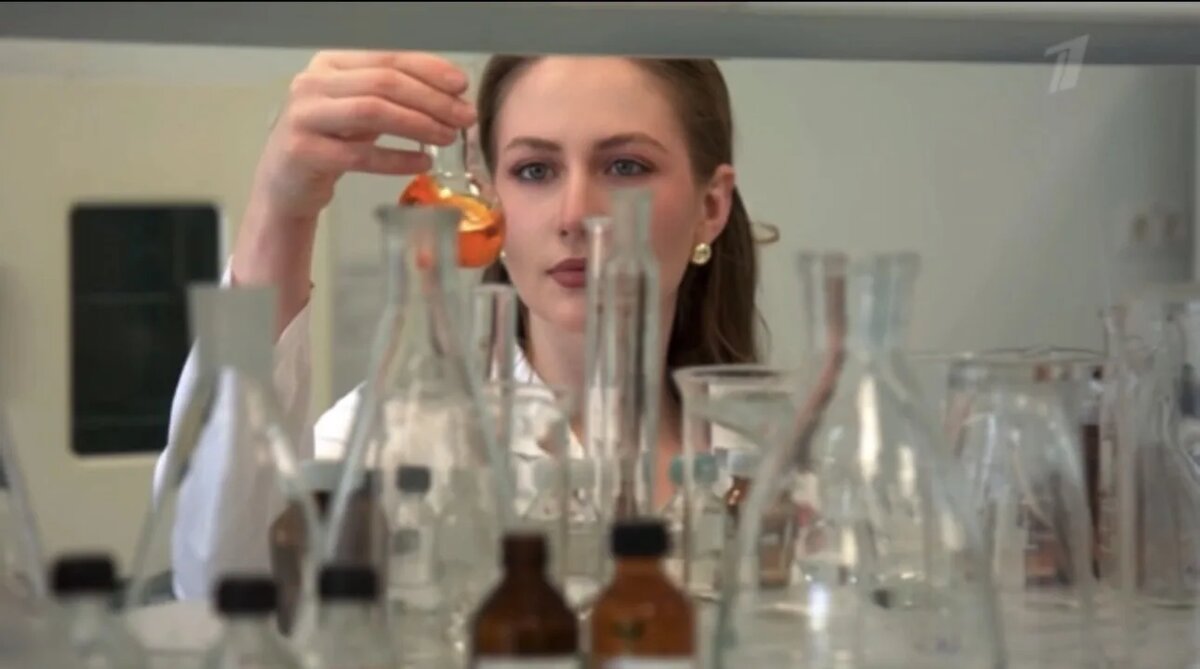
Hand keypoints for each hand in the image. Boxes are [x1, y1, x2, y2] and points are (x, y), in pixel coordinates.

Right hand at [253, 50, 477, 223]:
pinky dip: (397, 159)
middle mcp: (313, 83)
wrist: (286, 184)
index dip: (428, 69)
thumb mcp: (360, 110)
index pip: (387, 58)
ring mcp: (304, 117)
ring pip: (372, 112)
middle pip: (384, 84)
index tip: (461, 85)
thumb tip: (452, 95)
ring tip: (448, 137)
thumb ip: (395, 96)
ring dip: (418, 124)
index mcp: (330, 64)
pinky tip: (423, 162)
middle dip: (431, 99)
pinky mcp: (304, 152)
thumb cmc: (330, 142)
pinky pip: (360, 155)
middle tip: (464, 116)